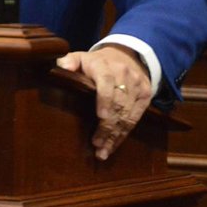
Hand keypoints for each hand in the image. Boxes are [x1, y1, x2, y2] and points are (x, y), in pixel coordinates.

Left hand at [56, 44, 152, 160]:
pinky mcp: (146, 95)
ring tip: (104, 151)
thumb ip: (69, 61)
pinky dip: (125, 133)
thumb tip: (60, 67)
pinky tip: (115, 144)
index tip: (100, 117)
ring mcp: (137, 84)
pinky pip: (136, 117)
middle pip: (118, 103)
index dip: (104, 99)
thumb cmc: (96, 63)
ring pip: (127, 114)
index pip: (106, 81)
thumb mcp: (81, 57)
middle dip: (107, 127)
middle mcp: (123, 73)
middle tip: (97, 145)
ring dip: (116, 135)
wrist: (126, 56)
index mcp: (104, 65)